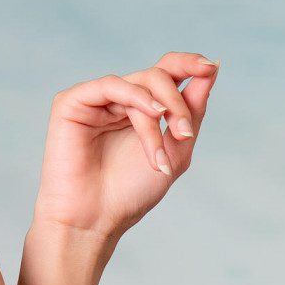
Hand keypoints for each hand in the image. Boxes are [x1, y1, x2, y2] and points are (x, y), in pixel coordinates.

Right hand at [31, 52, 219, 240]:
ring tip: (161, 154)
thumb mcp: (175, 152)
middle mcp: (119, 100)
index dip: (189, 64)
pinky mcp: (72, 101)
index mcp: (141, 110)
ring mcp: (96, 99)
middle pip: (158, 75)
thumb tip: (212, 67)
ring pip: (140, 84)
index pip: (167, 73)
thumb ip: (192, 112)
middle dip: (178, 103)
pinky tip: (153, 114)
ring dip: (160, 113)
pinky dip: (136, 98)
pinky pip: (111, 84)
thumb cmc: (130, 193)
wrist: (94, 220)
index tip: (210, 68)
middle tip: (185, 134)